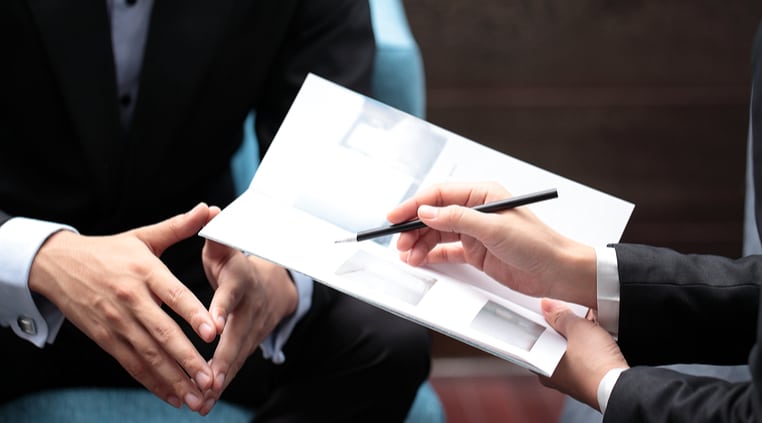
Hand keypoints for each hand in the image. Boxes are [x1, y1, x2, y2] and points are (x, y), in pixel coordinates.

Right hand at [28, 203, 219, 412]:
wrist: (58, 265)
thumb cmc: (110, 250)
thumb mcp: (144, 235)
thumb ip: (180, 227)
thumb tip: (211, 209)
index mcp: (145, 271)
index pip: (173, 295)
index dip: (192, 314)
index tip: (212, 332)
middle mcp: (130, 299)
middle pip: (162, 332)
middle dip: (187, 358)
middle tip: (210, 377)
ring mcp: (116, 321)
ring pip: (148, 354)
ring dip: (172, 377)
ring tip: (196, 395)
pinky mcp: (105, 337)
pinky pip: (131, 364)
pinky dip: (151, 381)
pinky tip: (172, 396)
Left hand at [199, 206, 297, 413]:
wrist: (272, 287)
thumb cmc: (237, 266)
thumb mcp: (226, 247)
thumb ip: (216, 235)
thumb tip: (210, 212)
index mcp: (239, 281)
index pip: (231, 293)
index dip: (222, 308)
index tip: (214, 325)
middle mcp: (249, 308)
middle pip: (238, 335)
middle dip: (224, 358)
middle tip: (209, 378)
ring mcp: (250, 330)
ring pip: (236, 357)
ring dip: (220, 380)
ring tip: (202, 400)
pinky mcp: (246, 346)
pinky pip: (233, 367)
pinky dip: (219, 386)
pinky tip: (203, 404)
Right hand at [387, 181, 596, 307]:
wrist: (557, 272)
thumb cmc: (536, 244)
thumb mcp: (494, 229)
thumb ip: (458, 219)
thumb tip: (427, 212)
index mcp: (482, 194)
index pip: (439, 195)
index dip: (414, 204)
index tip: (395, 216)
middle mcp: (476, 210)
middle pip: (434, 215)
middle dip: (413, 228)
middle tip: (399, 243)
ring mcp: (474, 232)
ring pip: (436, 234)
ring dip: (419, 244)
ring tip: (408, 256)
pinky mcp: (475, 252)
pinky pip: (445, 251)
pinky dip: (430, 255)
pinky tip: (419, 260)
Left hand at [538, 298, 627, 409]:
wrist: (620, 386)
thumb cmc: (595, 366)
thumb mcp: (577, 328)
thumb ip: (561, 316)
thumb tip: (549, 307)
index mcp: (541, 364)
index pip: (537, 337)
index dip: (546, 322)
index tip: (554, 312)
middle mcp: (554, 377)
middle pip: (555, 344)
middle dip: (564, 331)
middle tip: (574, 320)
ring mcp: (572, 381)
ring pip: (571, 352)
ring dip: (579, 340)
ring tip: (589, 330)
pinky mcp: (590, 383)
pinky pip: (586, 361)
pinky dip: (591, 352)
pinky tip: (599, 344)